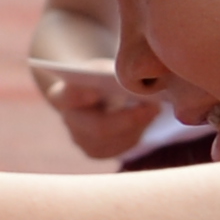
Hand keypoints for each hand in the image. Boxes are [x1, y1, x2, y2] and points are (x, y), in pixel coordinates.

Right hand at [34, 59, 155, 162]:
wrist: (95, 93)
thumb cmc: (100, 75)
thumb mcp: (103, 67)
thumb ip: (111, 74)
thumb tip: (139, 89)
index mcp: (62, 95)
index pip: (69, 97)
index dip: (80, 96)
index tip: (95, 91)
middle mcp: (69, 122)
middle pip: (99, 128)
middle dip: (128, 118)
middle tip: (154, 107)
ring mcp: (83, 142)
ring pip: (116, 139)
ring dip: (139, 124)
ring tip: (157, 107)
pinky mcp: (100, 152)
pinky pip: (123, 144)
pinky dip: (139, 129)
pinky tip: (149, 115)